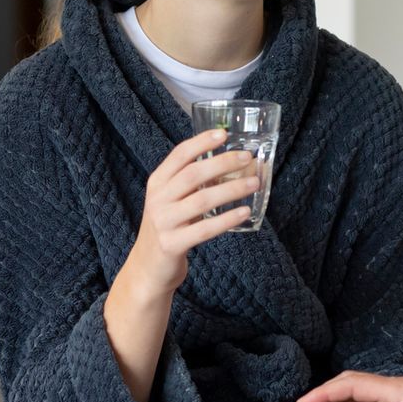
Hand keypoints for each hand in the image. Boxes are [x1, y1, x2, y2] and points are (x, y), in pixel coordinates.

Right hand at [125, 128, 264, 294]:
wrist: (148, 267)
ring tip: (254, 183)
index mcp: (157, 183)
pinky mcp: (172, 244)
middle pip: (193, 174)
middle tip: (247, 157)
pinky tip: (244, 212)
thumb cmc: (168, 228)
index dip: (201, 142)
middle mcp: (158, 199)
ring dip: (232, 189)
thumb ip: (191, 184)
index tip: (224, 134)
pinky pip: (205, 229)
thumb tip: (230, 163)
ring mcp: (163, 222)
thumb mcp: (171, 200)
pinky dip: (227, 219)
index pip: (180, 155)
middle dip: (223, 163)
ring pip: (202, 200)